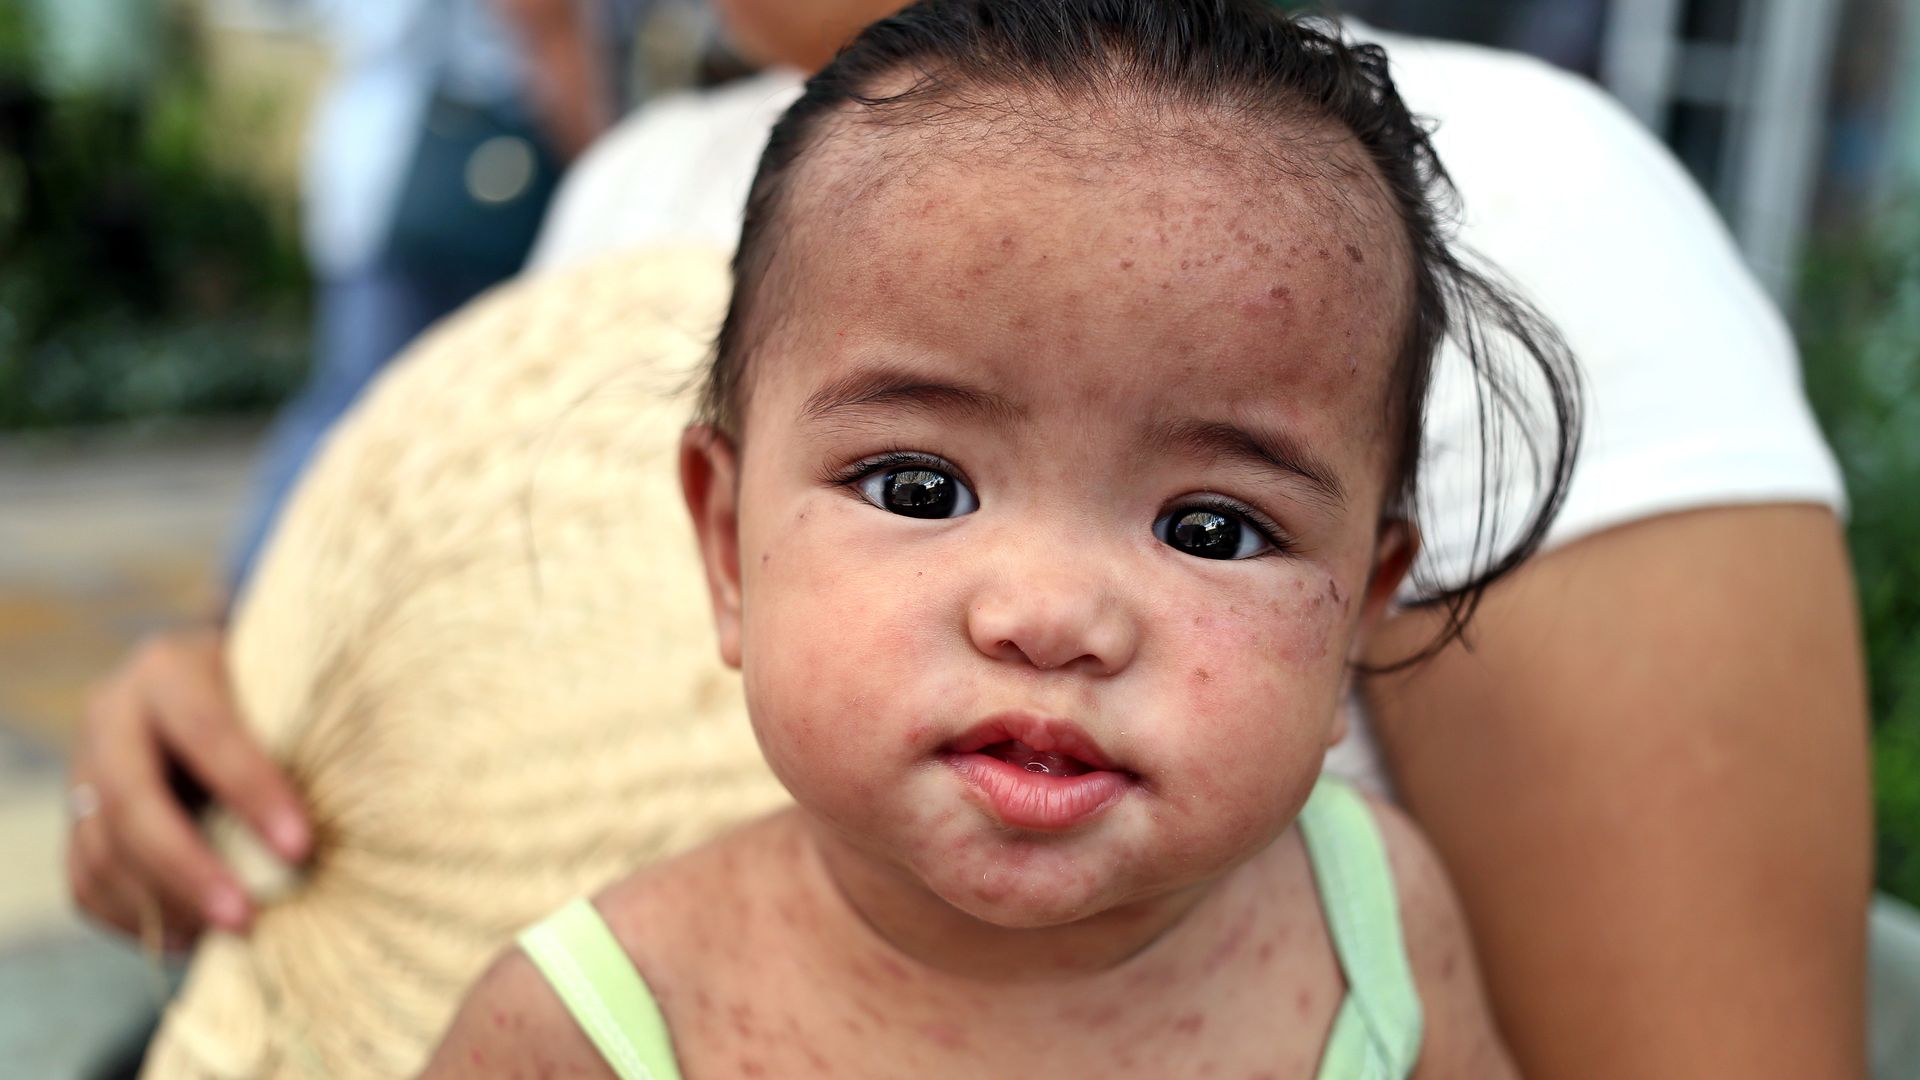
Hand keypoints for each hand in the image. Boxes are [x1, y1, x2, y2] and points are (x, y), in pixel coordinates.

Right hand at [66, 627, 309, 946]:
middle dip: (190, 869)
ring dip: (165, 905)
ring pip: (102, 852)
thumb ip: (304, 736)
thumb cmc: (270, 693)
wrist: (209, 685)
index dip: (251, 791)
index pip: (207, 731)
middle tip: (247, 919)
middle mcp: (112, 717)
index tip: (302, 848)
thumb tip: (360, 811)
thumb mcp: (284, 690)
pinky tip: (193, 935)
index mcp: (170, 671)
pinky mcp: (78, 821)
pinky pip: (88, 883)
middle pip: (132, 803)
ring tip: (230, 933)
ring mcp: (83, 772)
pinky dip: (137, 918)